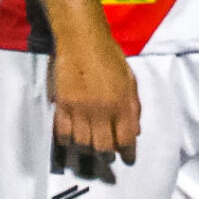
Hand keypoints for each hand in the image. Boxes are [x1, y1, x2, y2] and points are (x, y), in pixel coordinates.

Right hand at [47, 28, 138, 178]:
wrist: (82, 40)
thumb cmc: (109, 56)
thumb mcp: (130, 80)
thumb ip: (134, 107)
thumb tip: (136, 131)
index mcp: (122, 103)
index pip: (126, 138)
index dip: (128, 153)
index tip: (128, 159)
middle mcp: (102, 110)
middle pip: (103, 147)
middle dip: (106, 157)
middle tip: (107, 157)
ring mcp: (80, 109)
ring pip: (83, 143)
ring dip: (87, 150)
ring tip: (90, 149)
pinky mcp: (62, 104)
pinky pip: (63, 132)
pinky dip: (67, 141)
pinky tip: (71, 140)